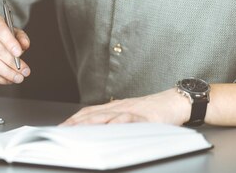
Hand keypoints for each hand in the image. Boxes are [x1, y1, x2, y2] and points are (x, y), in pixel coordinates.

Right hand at [0, 14, 30, 83]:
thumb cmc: (0, 38)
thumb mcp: (13, 33)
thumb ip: (21, 37)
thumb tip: (25, 44)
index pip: (0, 30)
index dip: (10, 42)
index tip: (19, 53)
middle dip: (12, 62)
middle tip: (24, 71)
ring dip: (7, 72)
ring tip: (18, 78)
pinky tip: (8, 80)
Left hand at [60, 89, 189, 125]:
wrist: (175, 102)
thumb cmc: (155, 112)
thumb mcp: (131, 115)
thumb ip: (115, 122)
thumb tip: (99, 134)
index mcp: (115, 107)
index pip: (88, 113)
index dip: (72, 120)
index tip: (59, 128)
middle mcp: (119, 107)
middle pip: (92, 114)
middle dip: (74, 124)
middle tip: (60, 132)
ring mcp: (131, 110)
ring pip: (106, 116)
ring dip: (89, 123)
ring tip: (76, 131)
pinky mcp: (144, 116)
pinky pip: (129, 118)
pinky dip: (117, 123)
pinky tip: (108, 128)